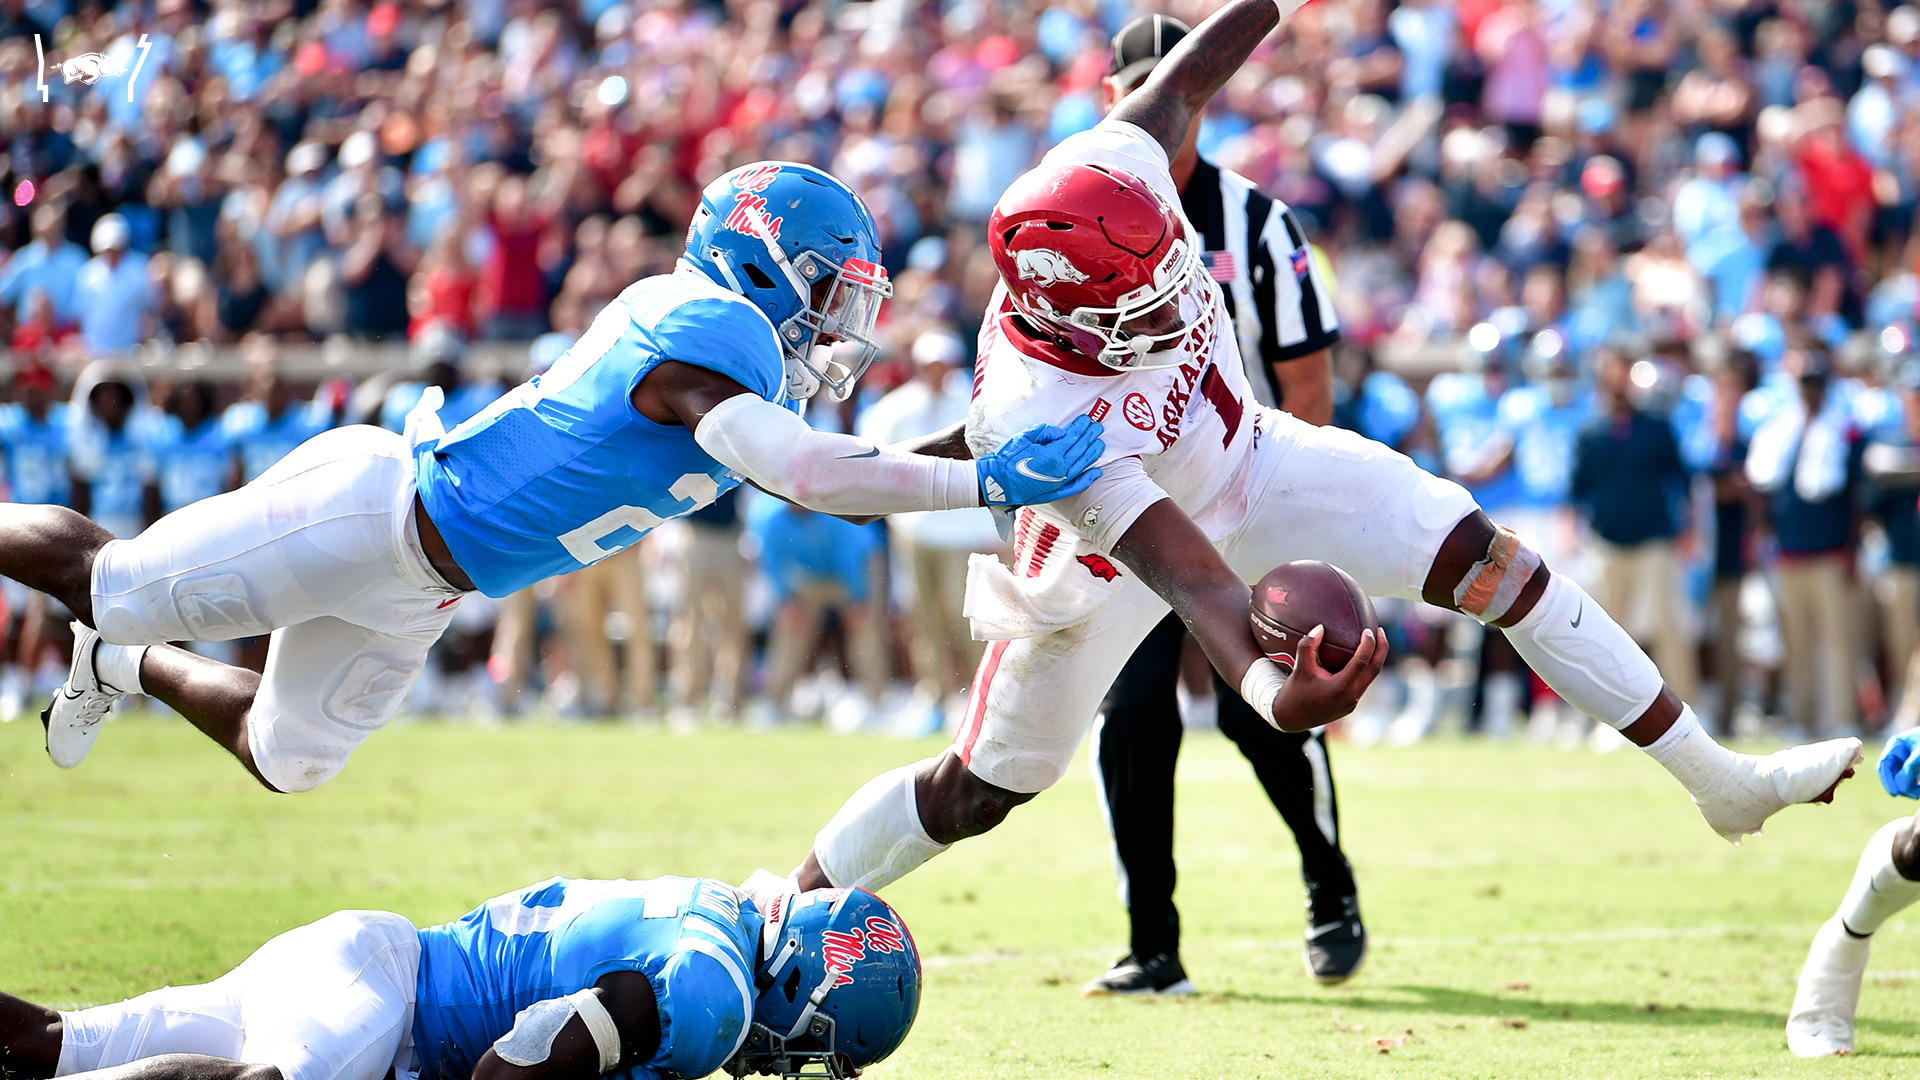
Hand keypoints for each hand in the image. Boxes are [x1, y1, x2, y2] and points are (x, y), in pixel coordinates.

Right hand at [976, 415, 1103, 505]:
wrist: (996, 482)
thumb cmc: (1007, 459)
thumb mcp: (1024, 437)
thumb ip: (1045, 432)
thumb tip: (1059, 433)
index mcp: (1053, 454)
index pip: (1073, 437)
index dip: (1081, 427)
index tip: (1087, 419)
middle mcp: (1060, 469)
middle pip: (1080, 450)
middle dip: (1090, 437)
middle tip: (1097, 427)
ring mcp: (1059, 483)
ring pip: (1082, 466)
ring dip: (1092, 454)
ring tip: (1100, 444)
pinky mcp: (1055, 493)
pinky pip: (1076, 486)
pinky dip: (1088, 479)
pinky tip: (1096, 472)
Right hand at [1270, 626, 1385, 730]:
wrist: (1292, 719)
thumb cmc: (1295, 692)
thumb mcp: (1299, 668)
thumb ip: (1307, 646)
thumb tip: (1320, 628)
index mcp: (1339, 688)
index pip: (1361, 662)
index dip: (1368, 644)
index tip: (1368, 630)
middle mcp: (1350, 697)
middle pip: (1374, 670)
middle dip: (1381, 649)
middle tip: (1380, 630)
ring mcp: (1352, 703)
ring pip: (1370, 678)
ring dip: (1375, 659)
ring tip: (1374, 641)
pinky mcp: (1351, 705)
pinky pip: (1363, 684)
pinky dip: (1365, 669)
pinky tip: (1361, 657)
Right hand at [1879, 729, 1919, 798]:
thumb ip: (1910, 769)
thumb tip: (1901, 789)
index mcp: (1896, 745)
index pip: (1884, 765)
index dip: (1888, 780)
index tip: (1895, 793)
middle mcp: (1899, 752)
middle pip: (1892, 773)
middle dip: (1900, 785)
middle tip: (1912, 796)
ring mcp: (1907, 759)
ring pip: (1901, 778)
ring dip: (1908, 788)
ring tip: (1918, 794)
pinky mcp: (1916, 766)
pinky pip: (1911, 778)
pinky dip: (1914, 785)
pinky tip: (1919, 789)